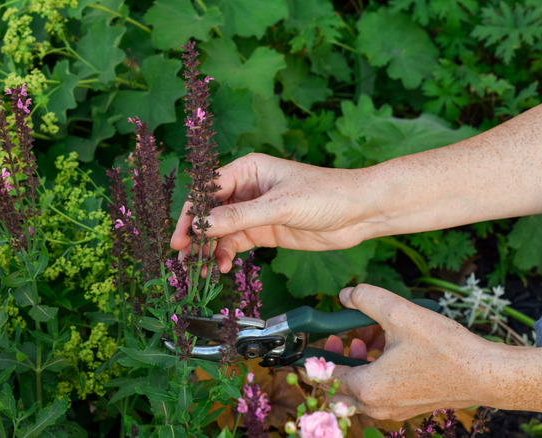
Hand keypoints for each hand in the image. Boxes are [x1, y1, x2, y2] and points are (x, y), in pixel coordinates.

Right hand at [170, 153, 376, 272]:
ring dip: (210, 250)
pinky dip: (226, 255)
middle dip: (196, 235)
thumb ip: (239, 216)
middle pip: (210, 213)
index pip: (207, 191)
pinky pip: (237, 243)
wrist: (360, 212)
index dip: (191, 213)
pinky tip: (223, 267)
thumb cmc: (325, 194)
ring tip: (201, 270)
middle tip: (183, 259)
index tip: (180, 237)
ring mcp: (255, 212)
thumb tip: (201, 225)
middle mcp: (247, 189)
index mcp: (248, 170)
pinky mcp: (265, 231)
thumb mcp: (280, 205)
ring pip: (221, 232)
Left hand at [328, 284, 495, 419]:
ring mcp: (392, 410)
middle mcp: (376, 405)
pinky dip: (376, 371)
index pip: (324, 375)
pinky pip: (379, 392)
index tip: (326, 335)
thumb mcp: (400, 312)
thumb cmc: (445, 349)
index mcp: (367, 388)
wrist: (486, 374)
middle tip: (347, 336)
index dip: (320, 352)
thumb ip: (366, 299)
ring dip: (359, 362)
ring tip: (372, 336)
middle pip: (338, 386)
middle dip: (339, 357)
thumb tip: (346, 295)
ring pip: (359, 389)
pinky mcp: (407, 407)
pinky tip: (391, 347)